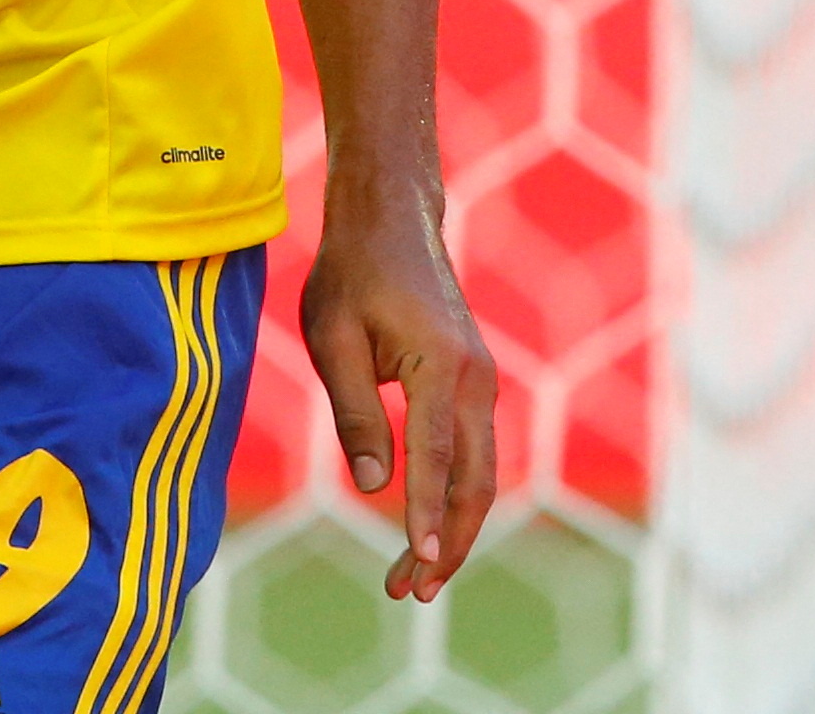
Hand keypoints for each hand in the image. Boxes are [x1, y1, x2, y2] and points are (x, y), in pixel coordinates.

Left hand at [300, 189, 496, 601]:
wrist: (391, 222)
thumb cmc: (351, 274)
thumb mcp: (332, 337)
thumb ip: (353, 412)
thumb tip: (371, 486)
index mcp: (441, 364)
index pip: (436, 456)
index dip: (426, 513)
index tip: (419, 562)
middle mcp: (476, 380)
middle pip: (474, 482)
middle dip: (447, 543)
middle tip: (407, 592)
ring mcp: (483, 384)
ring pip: (480, 476)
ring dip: (453, 528)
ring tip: (412, 576)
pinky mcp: (474, 387)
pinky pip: (473, 455)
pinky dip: (455, 496)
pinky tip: (426, 528)